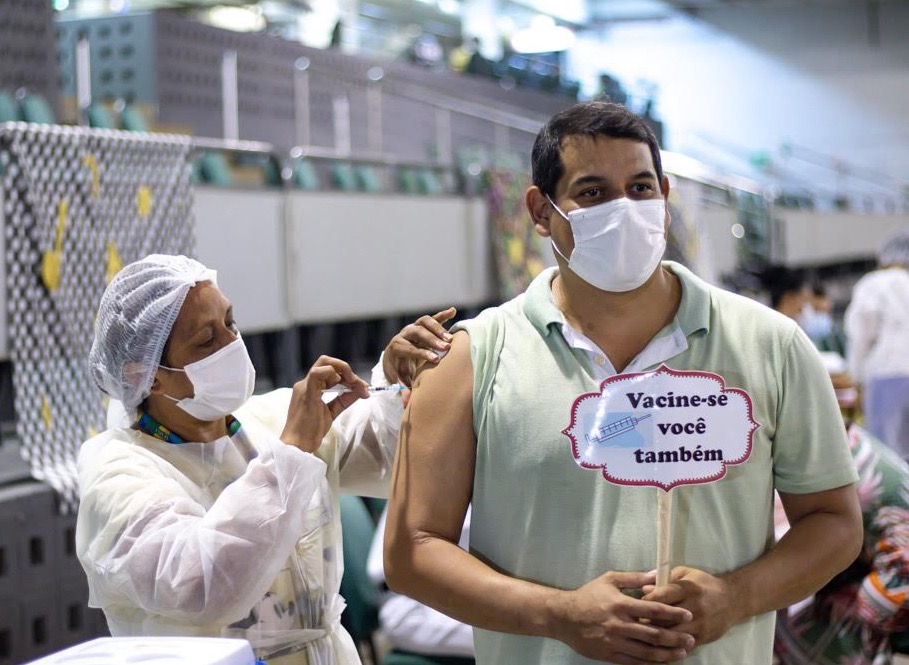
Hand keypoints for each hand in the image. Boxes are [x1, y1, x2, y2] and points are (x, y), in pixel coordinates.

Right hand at [281, 356, 368, 452]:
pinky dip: (332, 374)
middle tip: (360, 384)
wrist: (298, 445)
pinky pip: (317, 374)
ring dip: (343, 370)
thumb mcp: (332, 411)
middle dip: (346, 369)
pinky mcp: (307, 393)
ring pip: (323, 363)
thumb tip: (360, 390)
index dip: (348, 376)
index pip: (329, 371)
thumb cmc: (311, 431)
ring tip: (354, 384)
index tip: (362, 387)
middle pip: (327, 362)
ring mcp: (305, 387)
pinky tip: (342, 384)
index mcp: (310, 387)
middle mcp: (306, 383)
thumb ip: (344, 400)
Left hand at [383, 307, 456, 386]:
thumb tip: (407, 402)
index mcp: (396, 347)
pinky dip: (443, 315)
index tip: (435, 359)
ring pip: (425, 323)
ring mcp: (414, 327)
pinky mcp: (423, 325)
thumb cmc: (397, 370)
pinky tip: (453, 311)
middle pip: (417, 332)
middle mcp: (404, 334)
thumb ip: (402, 388)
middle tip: (445, 348)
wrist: (394, 357)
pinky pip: (433, 318)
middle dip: (431, 340)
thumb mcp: (397, 379)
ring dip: (438, 329)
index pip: (410, 348)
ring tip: (451, 339)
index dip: (422, 353)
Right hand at [551, 571, 694, 663]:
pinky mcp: (609, 655)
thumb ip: (634, 578)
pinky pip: (634, 662)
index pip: (653, 610)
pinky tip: (662, 663)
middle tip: (691, 639)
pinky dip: (650, 664)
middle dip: (675, 637)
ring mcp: (614, 642)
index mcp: (621, 604)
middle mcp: (619, 624)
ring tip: (682, 653)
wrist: (563, 617)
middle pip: (654, 634)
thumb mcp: (609, 580)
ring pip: (646, 651)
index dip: (673, 613)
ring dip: (667, 654)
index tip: (688, 615)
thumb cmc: (588, 596)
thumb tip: (657, 574)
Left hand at [642, 566, 737, 647]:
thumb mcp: (685, 573)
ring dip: (656, 635)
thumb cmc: (703, 584)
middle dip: (647, 621)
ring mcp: (699, 625)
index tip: (637, 604)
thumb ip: (664, 579)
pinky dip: (668, 647)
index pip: (661, 596)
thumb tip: (644, 588)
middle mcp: (694, 607)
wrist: (732, 600)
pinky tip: (658, 645)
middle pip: (663, 618)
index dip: (646, 601)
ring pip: (671, 635)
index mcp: (687, 588)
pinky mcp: (702, 638)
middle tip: (635, 621)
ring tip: (644, 634)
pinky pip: (681, 646)